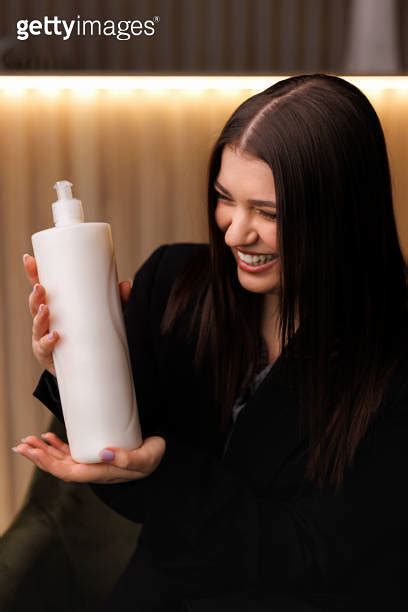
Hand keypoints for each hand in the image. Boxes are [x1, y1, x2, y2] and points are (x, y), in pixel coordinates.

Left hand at [12, 432, 165, 483]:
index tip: (36, 451)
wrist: (162, 453)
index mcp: (102, 473)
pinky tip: (48, 438)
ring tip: (28, 441)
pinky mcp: (96, 453)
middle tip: (22, 444)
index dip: (50, 463)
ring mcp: (94, 463)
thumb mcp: (146, 458)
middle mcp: (94, 470)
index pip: (69, 471)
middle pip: (61, 467)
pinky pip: (72, 453)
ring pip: (63, 460)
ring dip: (44, 452)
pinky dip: (58, 446)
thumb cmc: (154, 455)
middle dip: (40, 456)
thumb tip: (105, 453)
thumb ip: (128, 458)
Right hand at [23, 253, 132, 375]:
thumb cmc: (92, 337)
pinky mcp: (49, 357)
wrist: (88, 370)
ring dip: (39, 317)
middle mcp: (46, 322)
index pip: (41, 287)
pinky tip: (55, 337)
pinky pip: (45, 349)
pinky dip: (48, 342)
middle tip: (41, 287)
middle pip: (34, 305)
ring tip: (46, 309)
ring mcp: (44, 339)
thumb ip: (117, 301)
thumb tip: (127, 284)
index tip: (29, 258)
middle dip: (35, 296)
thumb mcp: (105, 316)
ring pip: (37, 326)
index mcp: (55, 307)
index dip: (33, 273)